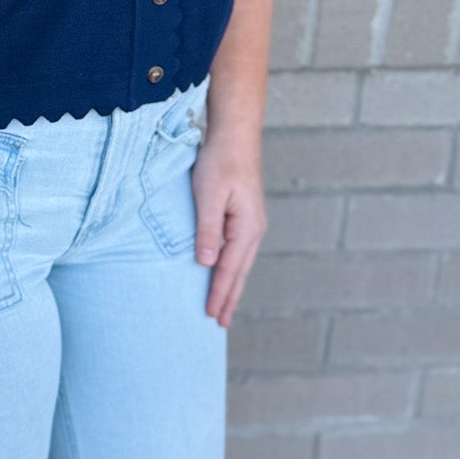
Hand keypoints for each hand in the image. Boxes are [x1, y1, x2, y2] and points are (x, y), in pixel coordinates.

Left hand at [193, 134, 266, 328]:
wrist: (235, 135)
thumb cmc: (219, 161)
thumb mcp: (209, 195)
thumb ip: (207, 230)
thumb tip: (206, 263)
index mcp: (247, 228)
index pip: (229, 269)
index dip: (219, 294)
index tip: (212, 316)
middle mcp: (254, 230)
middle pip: (239, 272)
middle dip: (229, 298)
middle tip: (220, 323)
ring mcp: (252, 223)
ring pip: (240, 263)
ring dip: (231, 286)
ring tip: (224, 307)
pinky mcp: (245, 217)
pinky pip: (238, 251)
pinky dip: (232, 268)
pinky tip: (225, 273)